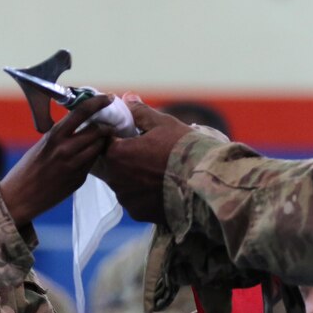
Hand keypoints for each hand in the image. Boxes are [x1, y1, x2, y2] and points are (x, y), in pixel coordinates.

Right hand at [0, 95, 113, 226]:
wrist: (21, 196)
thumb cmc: (29, 167)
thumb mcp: (43, 144)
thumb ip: (62, 134)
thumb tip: (83, 122)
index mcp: (55, 136)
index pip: (82, 112)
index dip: (98, 102)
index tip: (109, 97)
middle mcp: (66, 149)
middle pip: (98, 130)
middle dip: (105, 126)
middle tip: (108, 124)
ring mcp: (74, 165)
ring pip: (100, 147)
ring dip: (102, 142)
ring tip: (98, 141)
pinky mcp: (79, 179)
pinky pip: (93, 163)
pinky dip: (93, 157)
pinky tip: (86, 158)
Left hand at [96, 97, 191, 223]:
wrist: (206, 184)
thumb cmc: (184, 149)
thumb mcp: (163, 123)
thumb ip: (139, 112)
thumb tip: (126, 98)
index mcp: (117, 154)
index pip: (105, 142)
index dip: (117, 136)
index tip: (132, 134)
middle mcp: (116, 180)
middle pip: (113, 164)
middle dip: (126, 156)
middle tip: (148, 152)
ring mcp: (127, 199)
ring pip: (124, 183)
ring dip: (134, 176)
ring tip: (158, 170)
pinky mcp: (140, 214)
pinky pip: (136, 200)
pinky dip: (144, 193)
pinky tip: (162, 187)